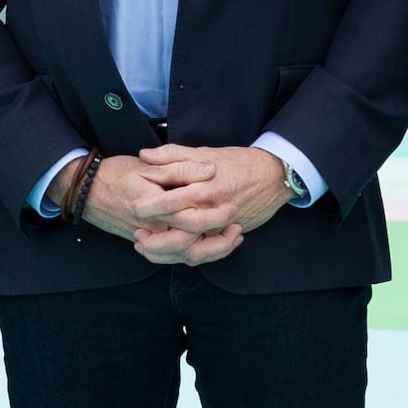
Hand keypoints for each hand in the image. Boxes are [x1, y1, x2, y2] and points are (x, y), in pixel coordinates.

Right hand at [80, 151, 221, 262]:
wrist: (87, 192)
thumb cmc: (116, 173)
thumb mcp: (148, 165)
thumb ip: (180, 166)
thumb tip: (210, 169)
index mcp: (152, 206)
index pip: (188, 217)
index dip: (214, 214)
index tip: (232, 204)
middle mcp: (150, 228)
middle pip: (190, 244)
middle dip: (218, 238)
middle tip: (237, 223)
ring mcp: (150, 239)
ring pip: (184, 256)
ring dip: (213, 250)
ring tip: (233, 236)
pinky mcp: (150, 244)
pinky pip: (176, 257)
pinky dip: (199, 253)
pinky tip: (215, 242)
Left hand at [137, 144, 292, 265]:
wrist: (275, 176)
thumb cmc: (239, 162)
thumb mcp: (206, 152)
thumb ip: (174, 155)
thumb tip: (145, 154)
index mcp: (205, 188)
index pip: (171, 201)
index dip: (149, 206)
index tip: (133, 207)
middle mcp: (214, 211)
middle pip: (180, 234)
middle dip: (155, 239)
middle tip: (137, 235)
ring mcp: (223, 227)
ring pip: (193, 251)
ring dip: (168, 253)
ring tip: (148, 246)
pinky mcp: (229, 235)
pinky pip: (206, 253)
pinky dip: (186, 255)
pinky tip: (170, 250)